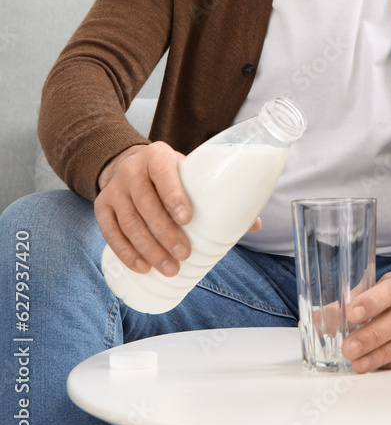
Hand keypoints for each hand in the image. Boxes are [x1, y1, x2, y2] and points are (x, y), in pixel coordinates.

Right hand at [95, 141, 260, 275]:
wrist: (130, 164)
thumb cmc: (169, 174)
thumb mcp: (189, 173)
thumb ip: (216, 195)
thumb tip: (255, 225)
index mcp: (158, 156)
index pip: (164, 175)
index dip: (174, 196)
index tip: (188, 219)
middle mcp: (132, 170)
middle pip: (146, 205)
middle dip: (165, 233)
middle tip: (183, 255)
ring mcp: (114, 189)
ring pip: (130, 222)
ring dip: (148, 249)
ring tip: (168, 267)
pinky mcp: (102, 206)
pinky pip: (110, 232)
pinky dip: (125, 252)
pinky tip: (141, 266)